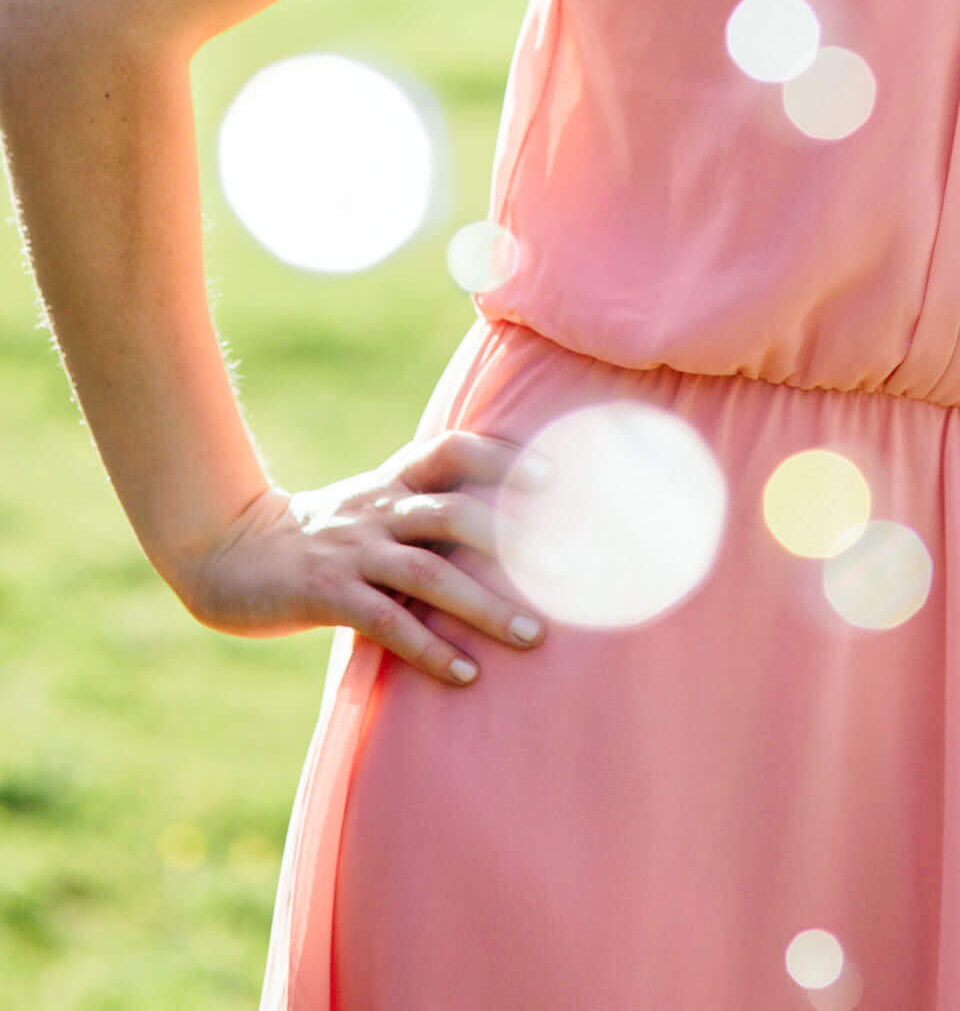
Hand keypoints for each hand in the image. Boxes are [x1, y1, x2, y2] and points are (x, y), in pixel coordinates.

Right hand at [169, 431, 548, 687]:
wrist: (228, 554)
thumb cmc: (317, 538)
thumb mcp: (369, 509)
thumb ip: (421, 511)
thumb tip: (499, 527)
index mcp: (391, 484)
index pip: (452, 450)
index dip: (502, 458)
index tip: (553, 477)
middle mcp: (378, 509)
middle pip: (453, 513)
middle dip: (513, 540)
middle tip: (566, 570)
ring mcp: (352, 550)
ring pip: (428, 572)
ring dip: (484, 606)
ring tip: (532, 636)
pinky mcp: (325, 593)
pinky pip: (385, 621)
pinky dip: (428, 648)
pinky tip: (464, 674)